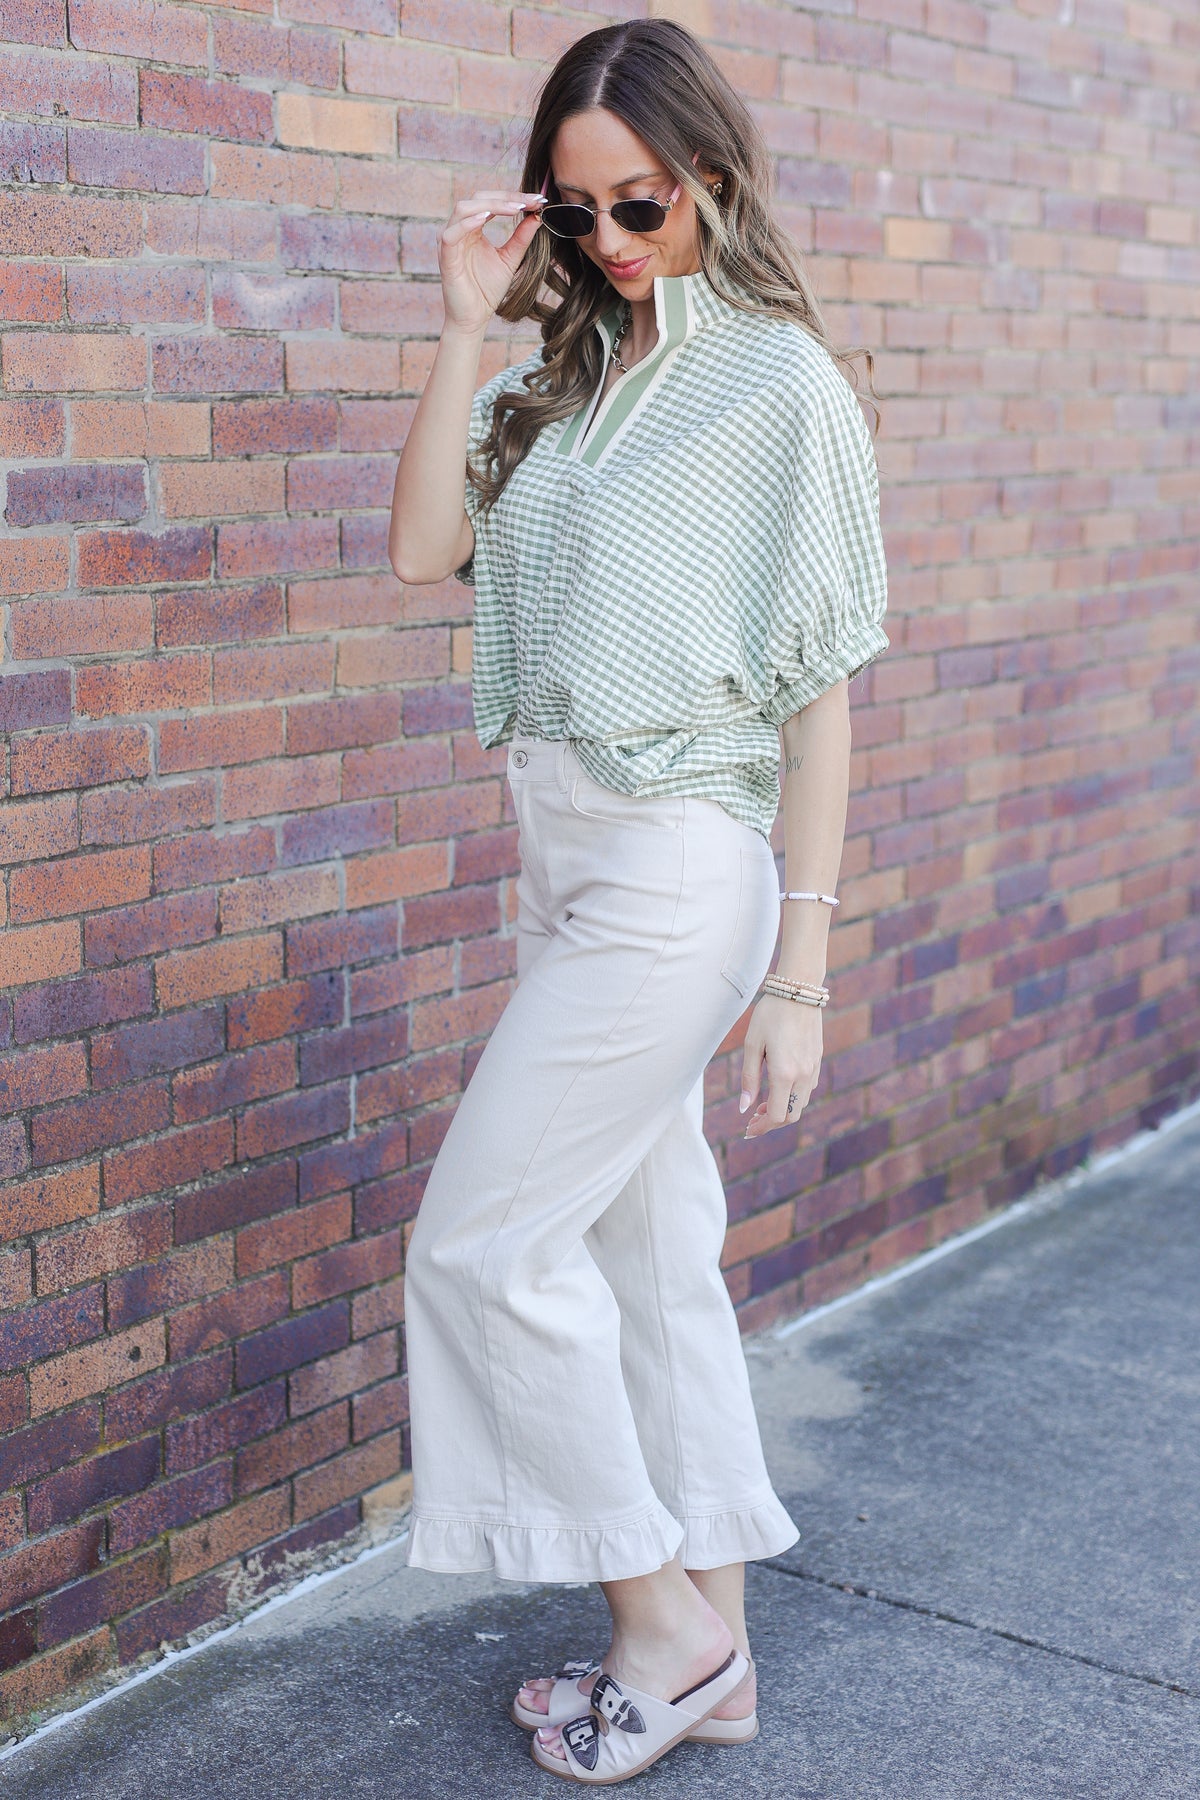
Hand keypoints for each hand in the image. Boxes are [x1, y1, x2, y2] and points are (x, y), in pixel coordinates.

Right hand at [437, 189, 545, 337]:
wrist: (474, 318)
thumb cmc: (487, 290)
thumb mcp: (510, 259)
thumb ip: (521, 238)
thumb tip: (536, 215)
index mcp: (473, 228)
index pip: (491, 201)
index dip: (513, 197)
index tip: (537, 200)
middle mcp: (460, 229)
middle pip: (478, 198)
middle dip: (506, 197)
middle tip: (530, 202)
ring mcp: (451, 241)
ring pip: (464, 208)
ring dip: (490, 205)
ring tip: (514, 208)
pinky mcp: (445, 256)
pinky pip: (452, 233)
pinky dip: (468, 223)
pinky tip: (486, 219)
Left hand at [739, 995, 822, 1137]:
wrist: (799, 991)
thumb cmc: (770, 1015)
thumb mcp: (751, 1045)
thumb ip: (748, 1079)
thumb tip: (744, 1108)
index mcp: (784, 1073)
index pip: (776, 1115)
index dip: (762, 1127)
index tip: (748, 1128)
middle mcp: (803, 1075)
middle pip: (791, 1115)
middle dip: (772, 1122)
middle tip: (753, 1118)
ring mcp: (813, 1068)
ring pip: (800, 1103)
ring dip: (783, 1109)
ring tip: (762, 1103)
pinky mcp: (818, 1060)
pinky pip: (807, 1089)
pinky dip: (793, 1096)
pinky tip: (778, 1086)